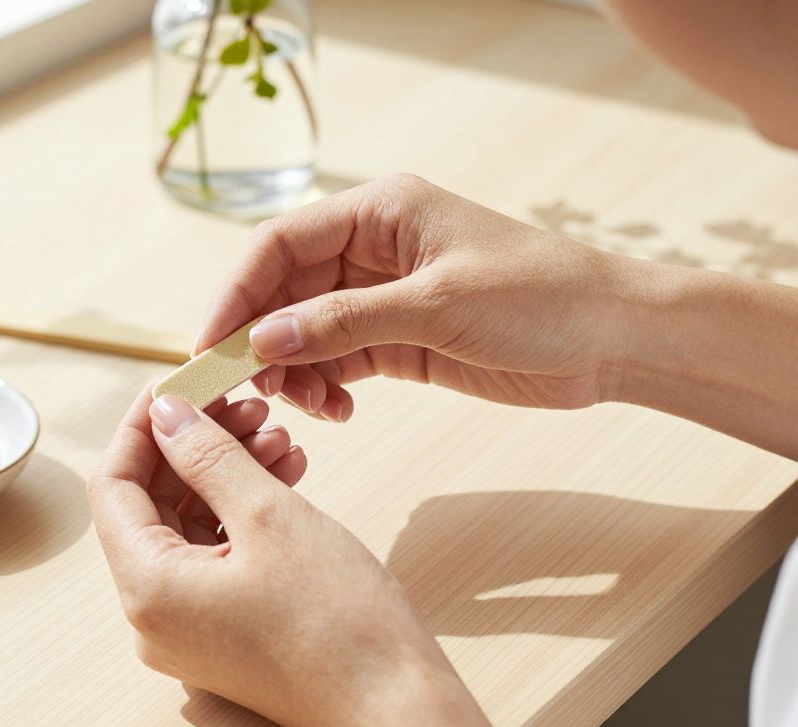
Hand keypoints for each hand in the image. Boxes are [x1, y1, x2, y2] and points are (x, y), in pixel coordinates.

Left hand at [88, 388, 493, 726]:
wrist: (398, 709)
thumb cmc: (341, 623)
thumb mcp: (271, 516)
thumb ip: (209, 456)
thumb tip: (166, 414)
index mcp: (147, 587)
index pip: (114, 485)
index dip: (143, 427)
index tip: (178, 385)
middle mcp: (151, 616)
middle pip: (148, 505)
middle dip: (194, 446)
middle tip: (243, 404)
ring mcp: (185, 631)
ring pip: (185, 528)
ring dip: (224, 474)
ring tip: (278, 436)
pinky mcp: (220, 635)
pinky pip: (212, 558)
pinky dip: (241, 514)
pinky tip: (284, 474)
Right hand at [195, 174, 633, 419]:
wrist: (617, 340)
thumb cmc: (540, 298)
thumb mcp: (436, 305)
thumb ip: (344, 322)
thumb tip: (262, 339)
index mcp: (379, 211)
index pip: (279, 244)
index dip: (236, 292)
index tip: (210, 344)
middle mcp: (372, 249)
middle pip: (284, 290)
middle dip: (261, 339)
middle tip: (248, 390)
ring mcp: (383, 296)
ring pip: (305, 331)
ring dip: (293, 370)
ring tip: (308, 407)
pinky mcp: (399, 341)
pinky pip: (337, 361)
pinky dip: (325, 387)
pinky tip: (337, 413)